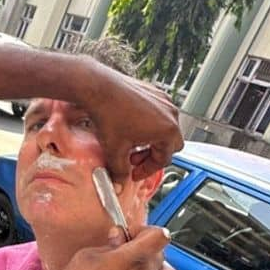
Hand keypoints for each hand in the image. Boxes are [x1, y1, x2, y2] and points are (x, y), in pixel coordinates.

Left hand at [76, 59, 183, 182]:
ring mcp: (164, 101)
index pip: (164, 160)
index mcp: (168, 131)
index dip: (146, 170)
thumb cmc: (109, 114)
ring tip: (130, 143)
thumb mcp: (115, 150)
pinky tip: (129, 127)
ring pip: (164, 128)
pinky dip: (147, 125)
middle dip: (151, 155)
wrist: (99, 88)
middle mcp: (171, 114)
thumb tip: (119, 181)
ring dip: (149, 140)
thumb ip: (119, 171)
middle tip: (133, 159)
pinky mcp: (154, 92)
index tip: (134, 173)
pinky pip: (157, 114)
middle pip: (169, 144)